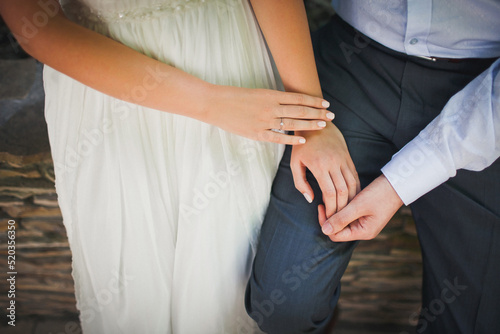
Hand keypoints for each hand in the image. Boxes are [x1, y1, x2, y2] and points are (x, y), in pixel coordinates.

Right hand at [204, 85, 333, 144]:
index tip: (326, 104)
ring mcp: (264, 121)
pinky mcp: (256, 133)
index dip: (314, 101)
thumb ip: (273, 99)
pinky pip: (278, 138)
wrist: (215, 103)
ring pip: (293, 124)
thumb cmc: (234, 96)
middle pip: (300, 111)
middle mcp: (270, 107)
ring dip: (310, 125)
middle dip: (318, 113)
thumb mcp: (256, 92)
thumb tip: (290, 103)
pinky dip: (291, 140)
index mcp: (271, 95)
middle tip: (332, 116)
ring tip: (323, 126)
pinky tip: (303, 141)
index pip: (299, 98)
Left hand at [291, 122, 359, 215]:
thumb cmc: (302, 144)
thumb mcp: (295, 163)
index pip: (330, 192)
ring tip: (346, 212)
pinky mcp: (348, 157)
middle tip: (338, 220)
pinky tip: (352, 198)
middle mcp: (333, 163)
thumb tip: (311, 199)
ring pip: (352, 184)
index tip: (329, 218)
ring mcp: (343, 160)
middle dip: (342, 208)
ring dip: (350, 200)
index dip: (331, 208)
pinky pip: (355, 176)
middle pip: (343, 191)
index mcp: (319, 165)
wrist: (315, 122)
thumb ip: (300, 183)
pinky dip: (355, 189)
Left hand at [319, 175, 403, 241]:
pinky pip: (348, 214)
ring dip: (336, 210)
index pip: (335, 235)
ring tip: (332, 197)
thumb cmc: (380, 194)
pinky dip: (343, 206)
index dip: (326, 222)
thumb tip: (324, 230)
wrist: (397, 183)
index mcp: (363, 232)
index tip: (322, 206)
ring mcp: (364, 223)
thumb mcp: (358, 206)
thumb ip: (341, 218)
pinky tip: (340, 196)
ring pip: (342, 220)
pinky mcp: (364, 214)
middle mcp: (363, 230)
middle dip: (330, 216)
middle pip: (338, 229)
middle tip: (325, 200)